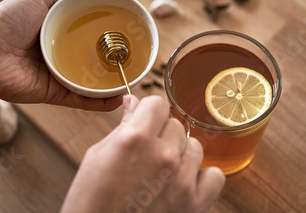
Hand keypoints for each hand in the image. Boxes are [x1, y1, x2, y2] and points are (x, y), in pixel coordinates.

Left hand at [0, 0, 121, 110]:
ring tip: (132, 80)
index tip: (127, 28)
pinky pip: (80, 99)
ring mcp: (58, 74)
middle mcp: (60, 52)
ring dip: (111, 83)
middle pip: (92, 57)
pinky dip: (99, 102)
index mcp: (57, 30)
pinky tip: (118, 99)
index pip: (88, 31)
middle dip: (112, 59)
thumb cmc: (9, 19)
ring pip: (90, 80)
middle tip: (134, 57)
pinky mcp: (54, 93)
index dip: (107, 30)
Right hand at [61, 95, 225, 212]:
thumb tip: (133, 102)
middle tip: (146, 155)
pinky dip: (201, 178)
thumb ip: (123, 126)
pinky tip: (183, 183)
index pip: (158, 103)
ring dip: (180, 154)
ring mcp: (182, 181)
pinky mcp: (194, 204)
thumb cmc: (91, 201)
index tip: (145, 121)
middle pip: (176, 125)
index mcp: (136, 138)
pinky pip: (214, 176)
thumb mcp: (98, 156)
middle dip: (162, 135)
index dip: (149, 112)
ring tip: (161, 171)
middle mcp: (163, 155)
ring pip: (194, 146)